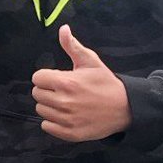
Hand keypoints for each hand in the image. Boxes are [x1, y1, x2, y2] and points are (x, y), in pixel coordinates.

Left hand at [31, 25, 131, 141]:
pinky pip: (46, 126)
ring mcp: (66, 119)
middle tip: (62, 90)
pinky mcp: (70, 133)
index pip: (37, 78)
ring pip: (41, 110)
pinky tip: (65, 115)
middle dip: (47, 90)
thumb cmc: (106, 83)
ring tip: (65, 102)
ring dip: (49, 106)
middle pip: (37, 94)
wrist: (125, 108)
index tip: (57, 78)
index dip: (46, 76)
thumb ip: (72, 46)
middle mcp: (64, 102)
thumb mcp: (91, 61)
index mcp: (67, 82)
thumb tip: (63, 29)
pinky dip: (53, 122)